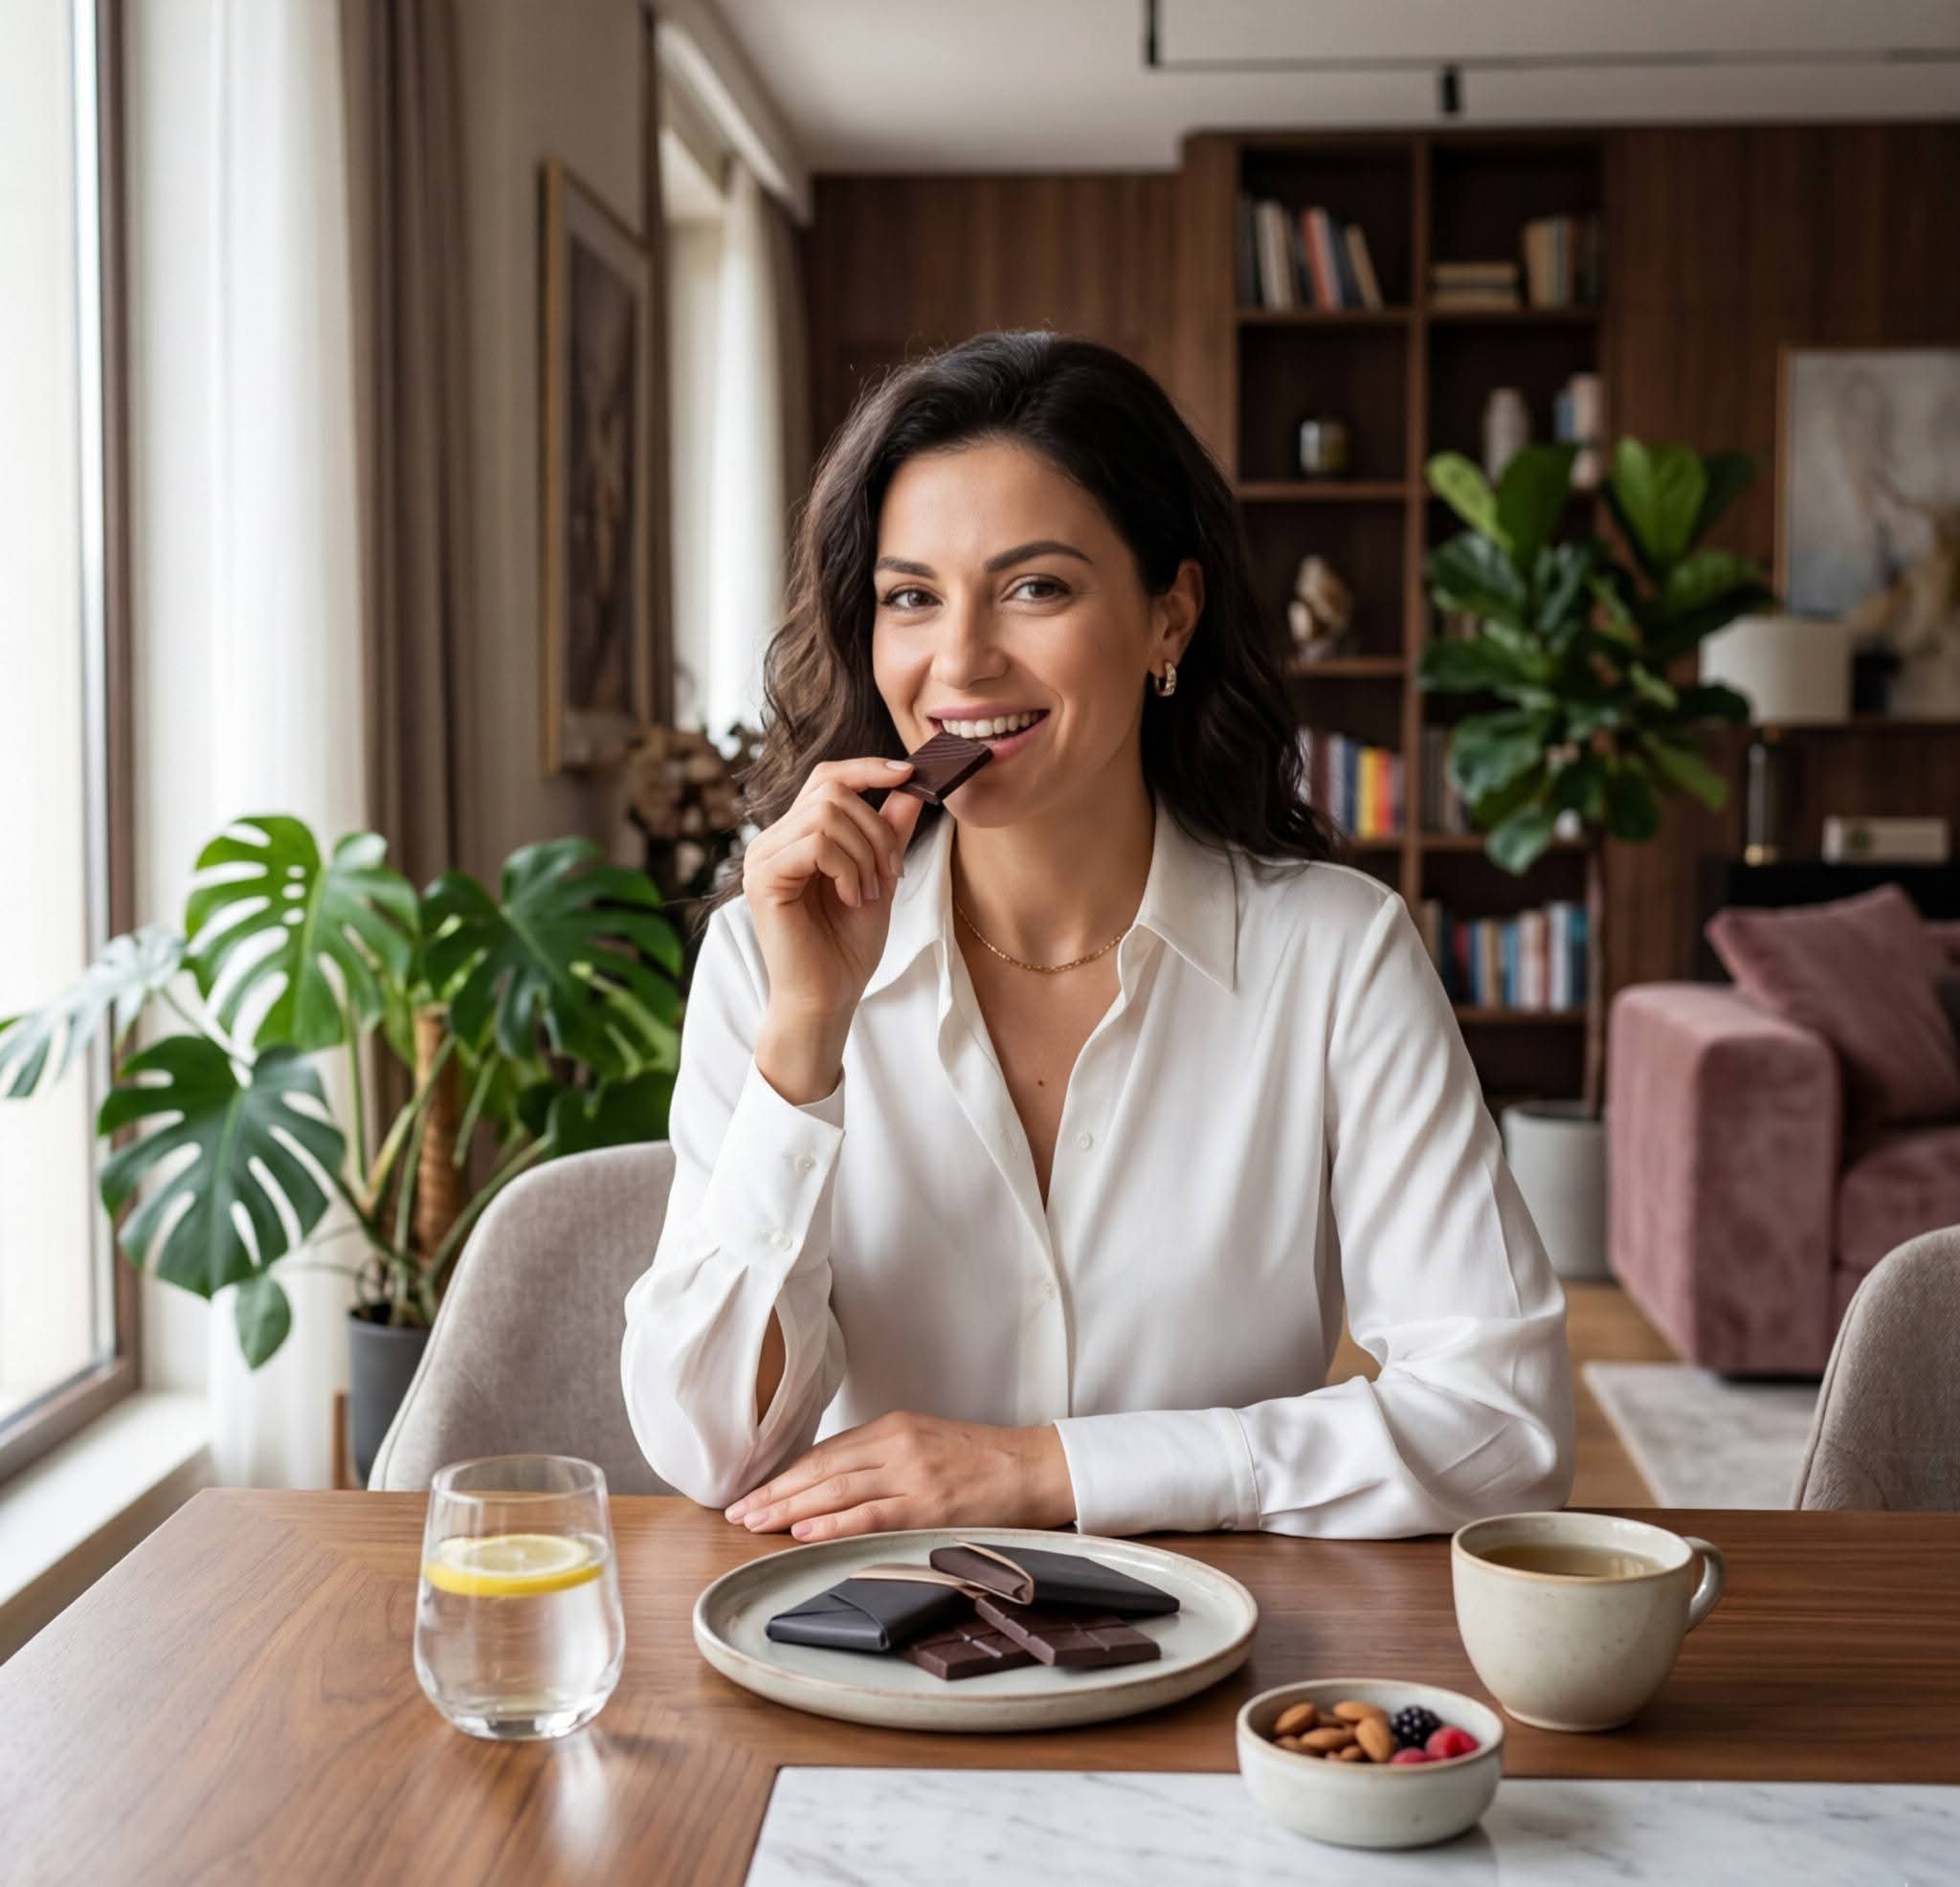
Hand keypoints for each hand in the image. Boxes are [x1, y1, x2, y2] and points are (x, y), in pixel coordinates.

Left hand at [722, 1412, 1076, 1542]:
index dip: (784, 1474)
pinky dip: (833, 1524)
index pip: (825, 1451)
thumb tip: (830, 1484)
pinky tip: (803, 1531)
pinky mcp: (930, 1505)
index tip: (753, 1492)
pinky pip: (871, 1515)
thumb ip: (881, 1457)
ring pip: (837, 1491)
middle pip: (821, 1469)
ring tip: (755, 1523)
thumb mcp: (925, 1442)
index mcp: (894, 1427)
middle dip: (775, 1492)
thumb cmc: (981, 1459)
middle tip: (737, 1511)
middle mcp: (898, 1446)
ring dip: (789, 1509)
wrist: (1033, 1467)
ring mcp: (913, 1475)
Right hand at [742, 757, 926, 1028]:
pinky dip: (847, 868)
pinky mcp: (764, 878)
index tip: (909, 773)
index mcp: (795, 836)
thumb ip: (890, 832)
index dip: (867, 769)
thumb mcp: (879, 878)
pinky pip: (816, 844)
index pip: (826, 777)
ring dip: (865, 852)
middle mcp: (772, 840)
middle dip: (877, 829)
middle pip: (832, 790)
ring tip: (868, 892)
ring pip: (826, 814)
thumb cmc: (847, 946)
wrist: (827, 997)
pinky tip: (851, 897)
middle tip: (890, 874)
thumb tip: (912, 785)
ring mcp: (762, 857)